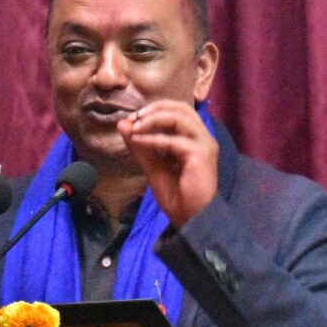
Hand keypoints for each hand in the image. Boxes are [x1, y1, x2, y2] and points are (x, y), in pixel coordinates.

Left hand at [117, 99, 217, 227]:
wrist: (191, 219)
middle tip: (133, 118)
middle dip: (153, 109)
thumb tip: (123, 124)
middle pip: (180, 107)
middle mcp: (202, 136)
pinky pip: (173, 140)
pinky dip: (153, 139)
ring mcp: (204, 144)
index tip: (132, 119)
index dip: (153, 109)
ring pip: (179, 117)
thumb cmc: (177, 196)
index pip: (176, 110)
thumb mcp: (153, 167)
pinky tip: (139, 141)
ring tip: (135, 127)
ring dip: (153, 119)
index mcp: (194, 137)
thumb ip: (140, 145)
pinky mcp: (201, 154)